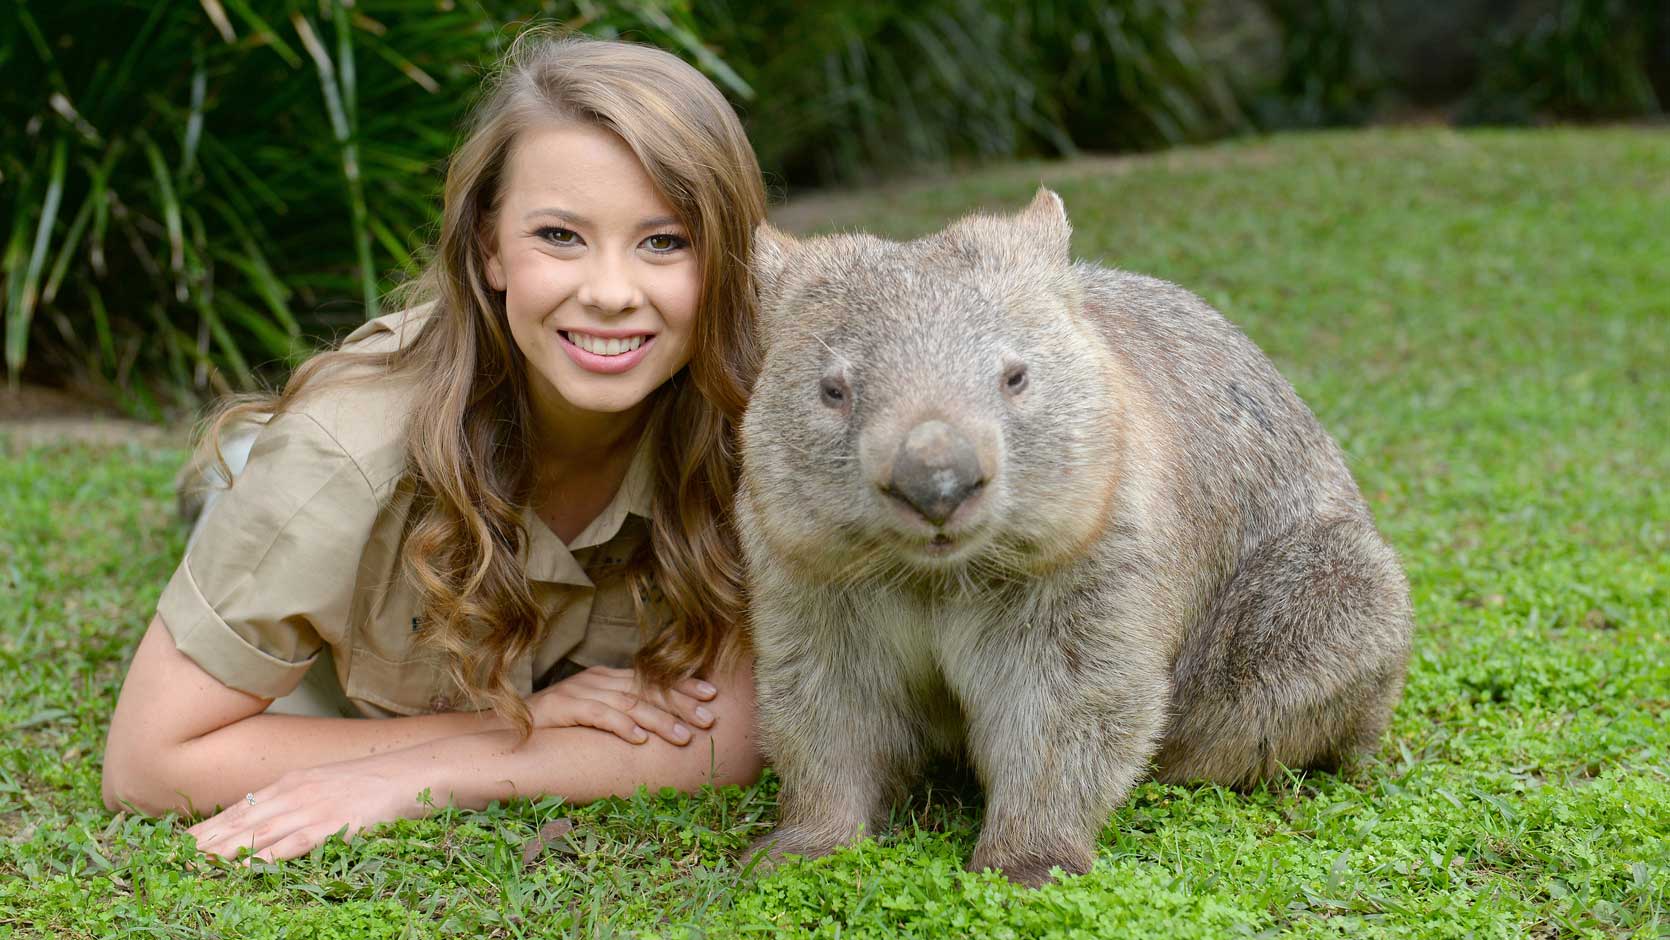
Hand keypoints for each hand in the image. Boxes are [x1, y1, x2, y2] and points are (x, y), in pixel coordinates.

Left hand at [186, 756, 427, 860]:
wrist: (414, 771)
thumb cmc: (375, 782)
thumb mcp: (328, 783)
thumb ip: (298, 799)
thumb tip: (272, 819)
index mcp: (292, 782)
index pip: (240, 808)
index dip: (209, 828)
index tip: (181, 843)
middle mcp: (295, 792)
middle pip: (241, 821)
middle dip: (206, 842)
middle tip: (175, 860)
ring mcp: (314, 808)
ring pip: (259, 833)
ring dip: (226, 851)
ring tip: (198, 866)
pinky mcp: (335, 824)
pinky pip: (294, 843)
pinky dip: (267, 856)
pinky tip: (247, 867)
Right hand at [527, 665, 717, 746]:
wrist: (507, 726)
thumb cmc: (557, 726)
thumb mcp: (595, 715)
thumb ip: (622, 713)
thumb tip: (658, 728)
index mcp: (609, 678)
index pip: (653, 679)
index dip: (683, 686)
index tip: (712, 694)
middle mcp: (598, 679)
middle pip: (647, 689)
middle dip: (681, 703)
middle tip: (708, 718)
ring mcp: (580, 691)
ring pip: (628, 703)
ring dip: (659, 720)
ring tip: (683, 736)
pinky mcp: (563, 707)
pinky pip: (598, 715)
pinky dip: (620, 726)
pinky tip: (639, 739)